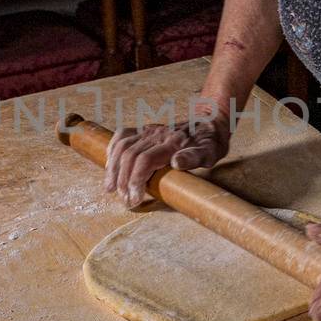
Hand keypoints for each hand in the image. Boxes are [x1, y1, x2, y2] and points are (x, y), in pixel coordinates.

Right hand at [104, 114, 230, 206]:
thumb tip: (176, 162)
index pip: (145, 160)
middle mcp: (156, 134)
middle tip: (125, 200)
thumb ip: (194, 157)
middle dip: (123, 180)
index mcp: (172, 142)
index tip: (134, 199)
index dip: (135, 180)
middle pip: (129, 156)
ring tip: (110, 188)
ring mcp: (148, 130)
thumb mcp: (210, 152)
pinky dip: (112, 150)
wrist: (209, 120)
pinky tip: (110, 165)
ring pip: (122, 146)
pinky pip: (122, 135)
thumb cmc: (210, 142)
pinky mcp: (144, 129)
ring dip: (113, 169)